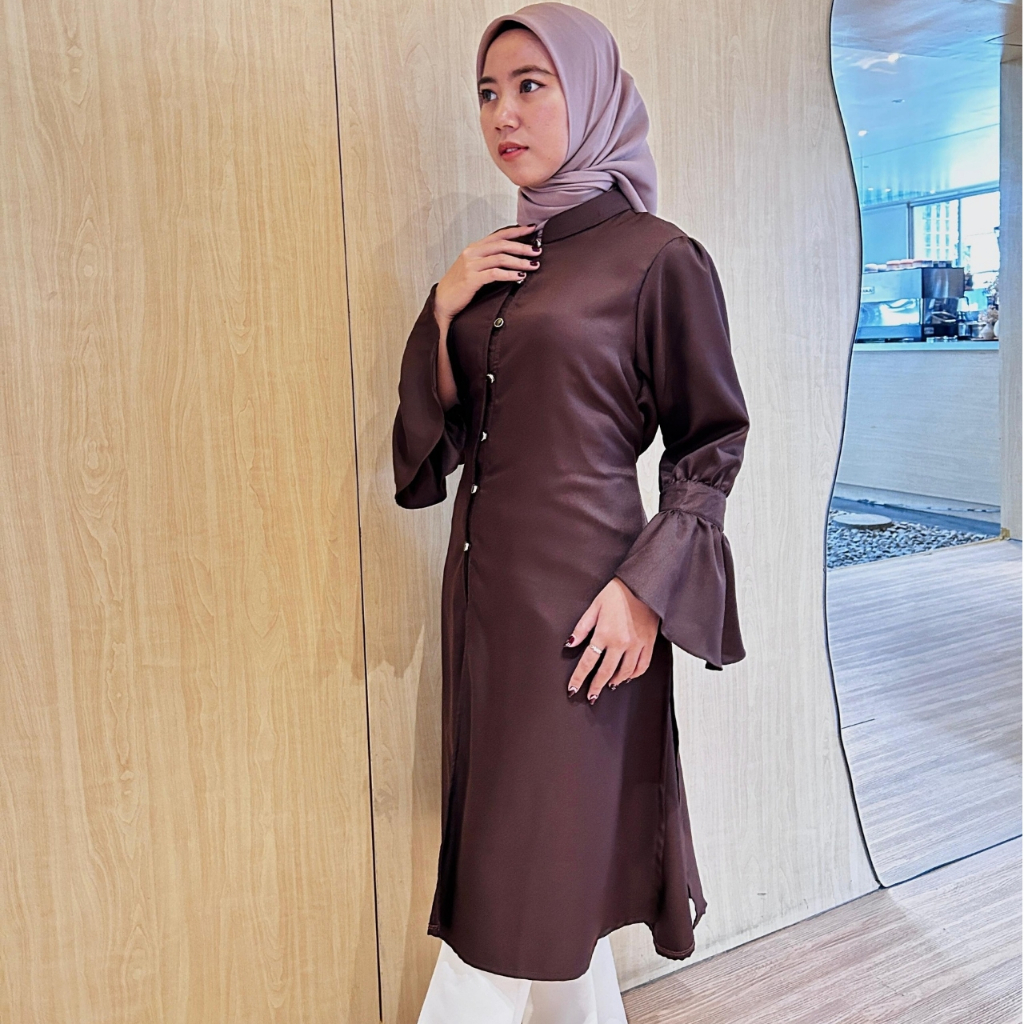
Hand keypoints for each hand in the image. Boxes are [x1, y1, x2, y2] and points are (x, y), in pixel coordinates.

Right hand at [434, 223, 541, 324]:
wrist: (442, 301)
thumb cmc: (459, 286)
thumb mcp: (473, 267)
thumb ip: (487, 260)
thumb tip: (509, 257)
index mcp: (474, 248)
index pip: (498, 235)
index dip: (516, 230)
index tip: (532, 229)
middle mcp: (472, 252)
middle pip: (502, 244)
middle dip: (522, 246)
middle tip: (537, 251)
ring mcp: (471, 265)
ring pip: (501, 258)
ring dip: (520, 261)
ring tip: (533, 265)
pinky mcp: (472, 279)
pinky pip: (495, 273)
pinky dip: (510, 274)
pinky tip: (520, 277)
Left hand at [565, 577, 659, 703]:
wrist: (644, 585)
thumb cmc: (619, 592)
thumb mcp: (595, 606)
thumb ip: (582, 628)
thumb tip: (570, 643)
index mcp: (604, 634)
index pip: (587, 662)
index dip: (579, 678)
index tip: (574, 688)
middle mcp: (620, 643)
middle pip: (605, 672)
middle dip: (596, 686)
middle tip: (591, 695)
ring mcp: (636, 645)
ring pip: (624, 672)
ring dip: (614, 681)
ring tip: (608, 685)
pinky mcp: (649, 643)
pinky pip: (642, 666)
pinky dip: (634, 675)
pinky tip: (628, 676)